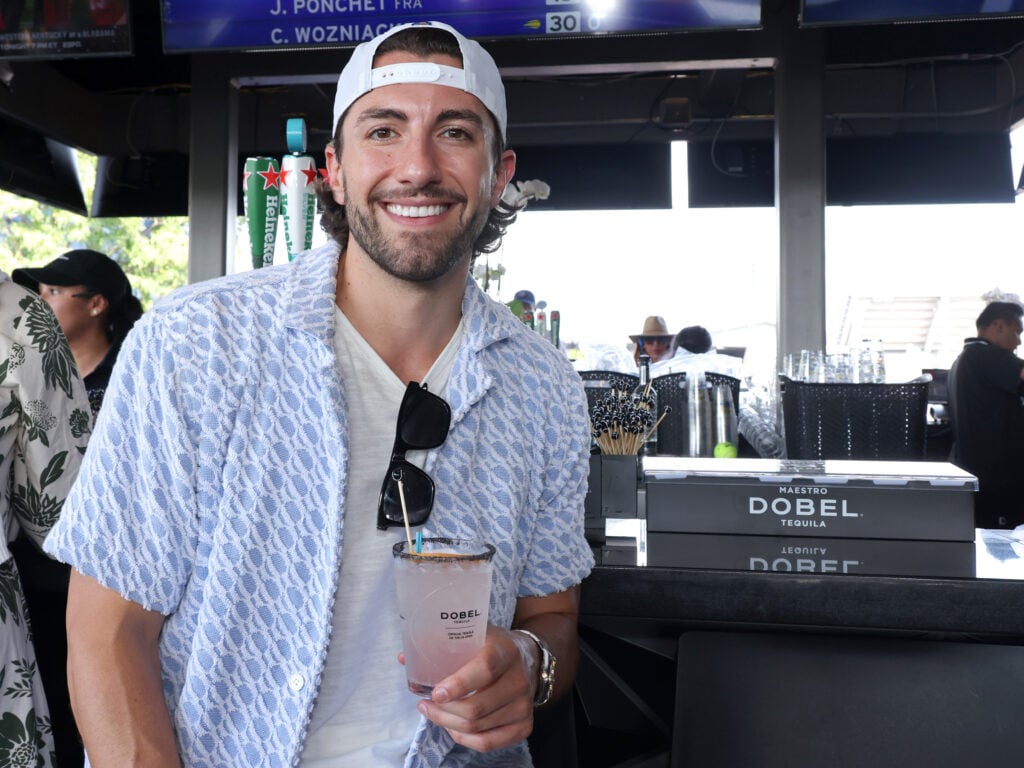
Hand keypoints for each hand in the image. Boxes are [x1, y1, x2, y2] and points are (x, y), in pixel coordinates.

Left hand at [414, 625, 537, 752]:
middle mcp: (519, 679)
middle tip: (425, 704)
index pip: (484, 670)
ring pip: (477, 728)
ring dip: (448, 723)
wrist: (528, 659)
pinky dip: (463, 738)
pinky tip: (451, 726)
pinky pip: (487, 743)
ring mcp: (524, 705)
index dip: (458, 684)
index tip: (435, 693)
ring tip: (433, 712)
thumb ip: (440, 644)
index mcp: (505, 651)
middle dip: (443, 711)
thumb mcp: (472, 636)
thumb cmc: (491, 647)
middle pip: (476, 708)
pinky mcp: (525, 725)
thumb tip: (403, 657)